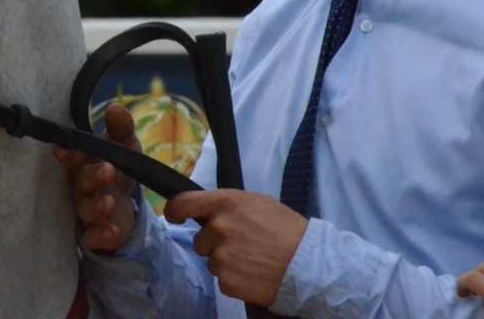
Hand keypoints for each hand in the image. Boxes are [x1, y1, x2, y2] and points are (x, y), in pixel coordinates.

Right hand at [53, 103, 139, 252]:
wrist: (127, 204)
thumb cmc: (119, 169)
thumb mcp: (125, 147)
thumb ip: (121, 129)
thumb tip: (115, 107)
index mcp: (84, 164)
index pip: (71, 158)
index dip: (69, 155)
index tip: (65, 150)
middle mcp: (81, 187)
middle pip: (81, 183)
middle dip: (92, 177)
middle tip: (108, 171)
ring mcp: (87, 211)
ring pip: (85, 210)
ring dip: (96, 206)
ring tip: (109, 202)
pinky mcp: (96, 234)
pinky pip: (93, 237)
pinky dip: (101, 235)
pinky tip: (113, 231)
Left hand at [162, 189, 307, 307]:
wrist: (310, 265)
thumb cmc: (287, 230)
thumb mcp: (258, 203)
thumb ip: (229, 204)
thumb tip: (207, 210)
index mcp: (226, 203)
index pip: (184, 203)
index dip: (174, 211)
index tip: (173, 217)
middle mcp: (219, 228)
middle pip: (200, 240)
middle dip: (215, 244)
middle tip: (243, 246)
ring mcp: (221, 256)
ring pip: (211, 261)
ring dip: (226, 263)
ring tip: (253, 260)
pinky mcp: (227, 281)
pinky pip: (222, 280)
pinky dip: (235, 280)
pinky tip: (254, 275)